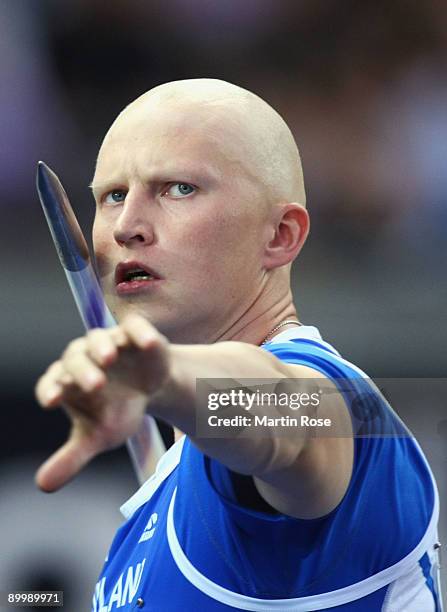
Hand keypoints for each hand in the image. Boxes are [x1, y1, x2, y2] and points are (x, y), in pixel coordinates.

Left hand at [35, 314, 169, 491]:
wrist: (151, 388)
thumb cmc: (118, 409)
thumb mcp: (98, 437)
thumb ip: (71, 458)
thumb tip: (42, 486)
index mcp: (67, 382)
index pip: (51, 382)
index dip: (50, 390)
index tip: (52, 402)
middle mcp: (83, 357)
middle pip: (74, 359)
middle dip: (83, 371)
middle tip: (97, 385)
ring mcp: (109, 342)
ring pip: (98, 338)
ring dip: (102, 347)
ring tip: (110, 359)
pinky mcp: (134, 333)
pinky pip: (134, 327)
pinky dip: (139, 332)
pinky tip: (146, 344)